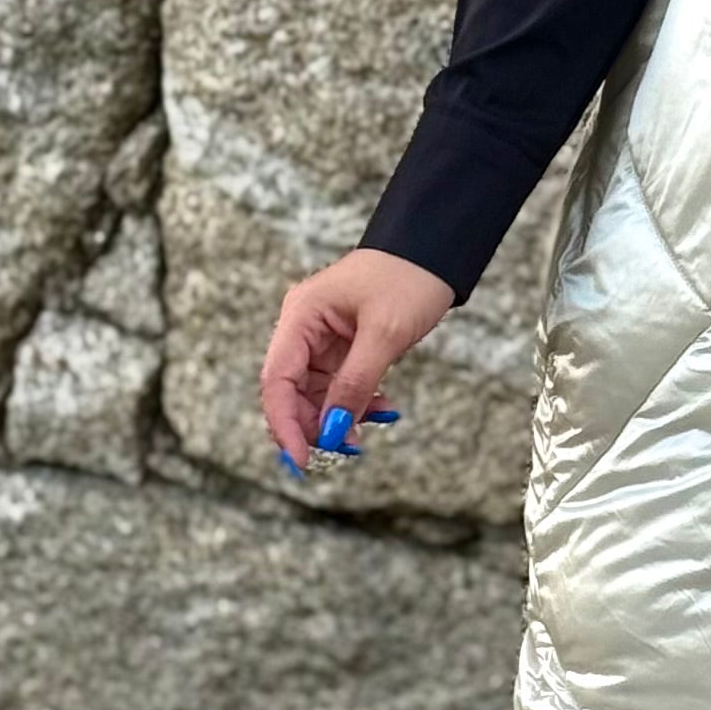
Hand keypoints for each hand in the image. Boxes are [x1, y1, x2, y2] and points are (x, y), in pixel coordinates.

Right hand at [260, 251, 454, 476]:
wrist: (435, 250)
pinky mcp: (342, 345)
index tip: (303, 459)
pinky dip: (356, 402)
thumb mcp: (385, 334)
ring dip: (339, 417)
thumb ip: (355, 385)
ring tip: (372, 426)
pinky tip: (381, 408)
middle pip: (291, 391)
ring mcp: (321, 337)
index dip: (284, 424)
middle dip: (315, 424)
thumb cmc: (409, 278)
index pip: (276, 380)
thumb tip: (332, 431)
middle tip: (347, 448)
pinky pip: (339, 385)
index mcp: (301, 315)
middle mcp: (303, 327)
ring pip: (316, 393)